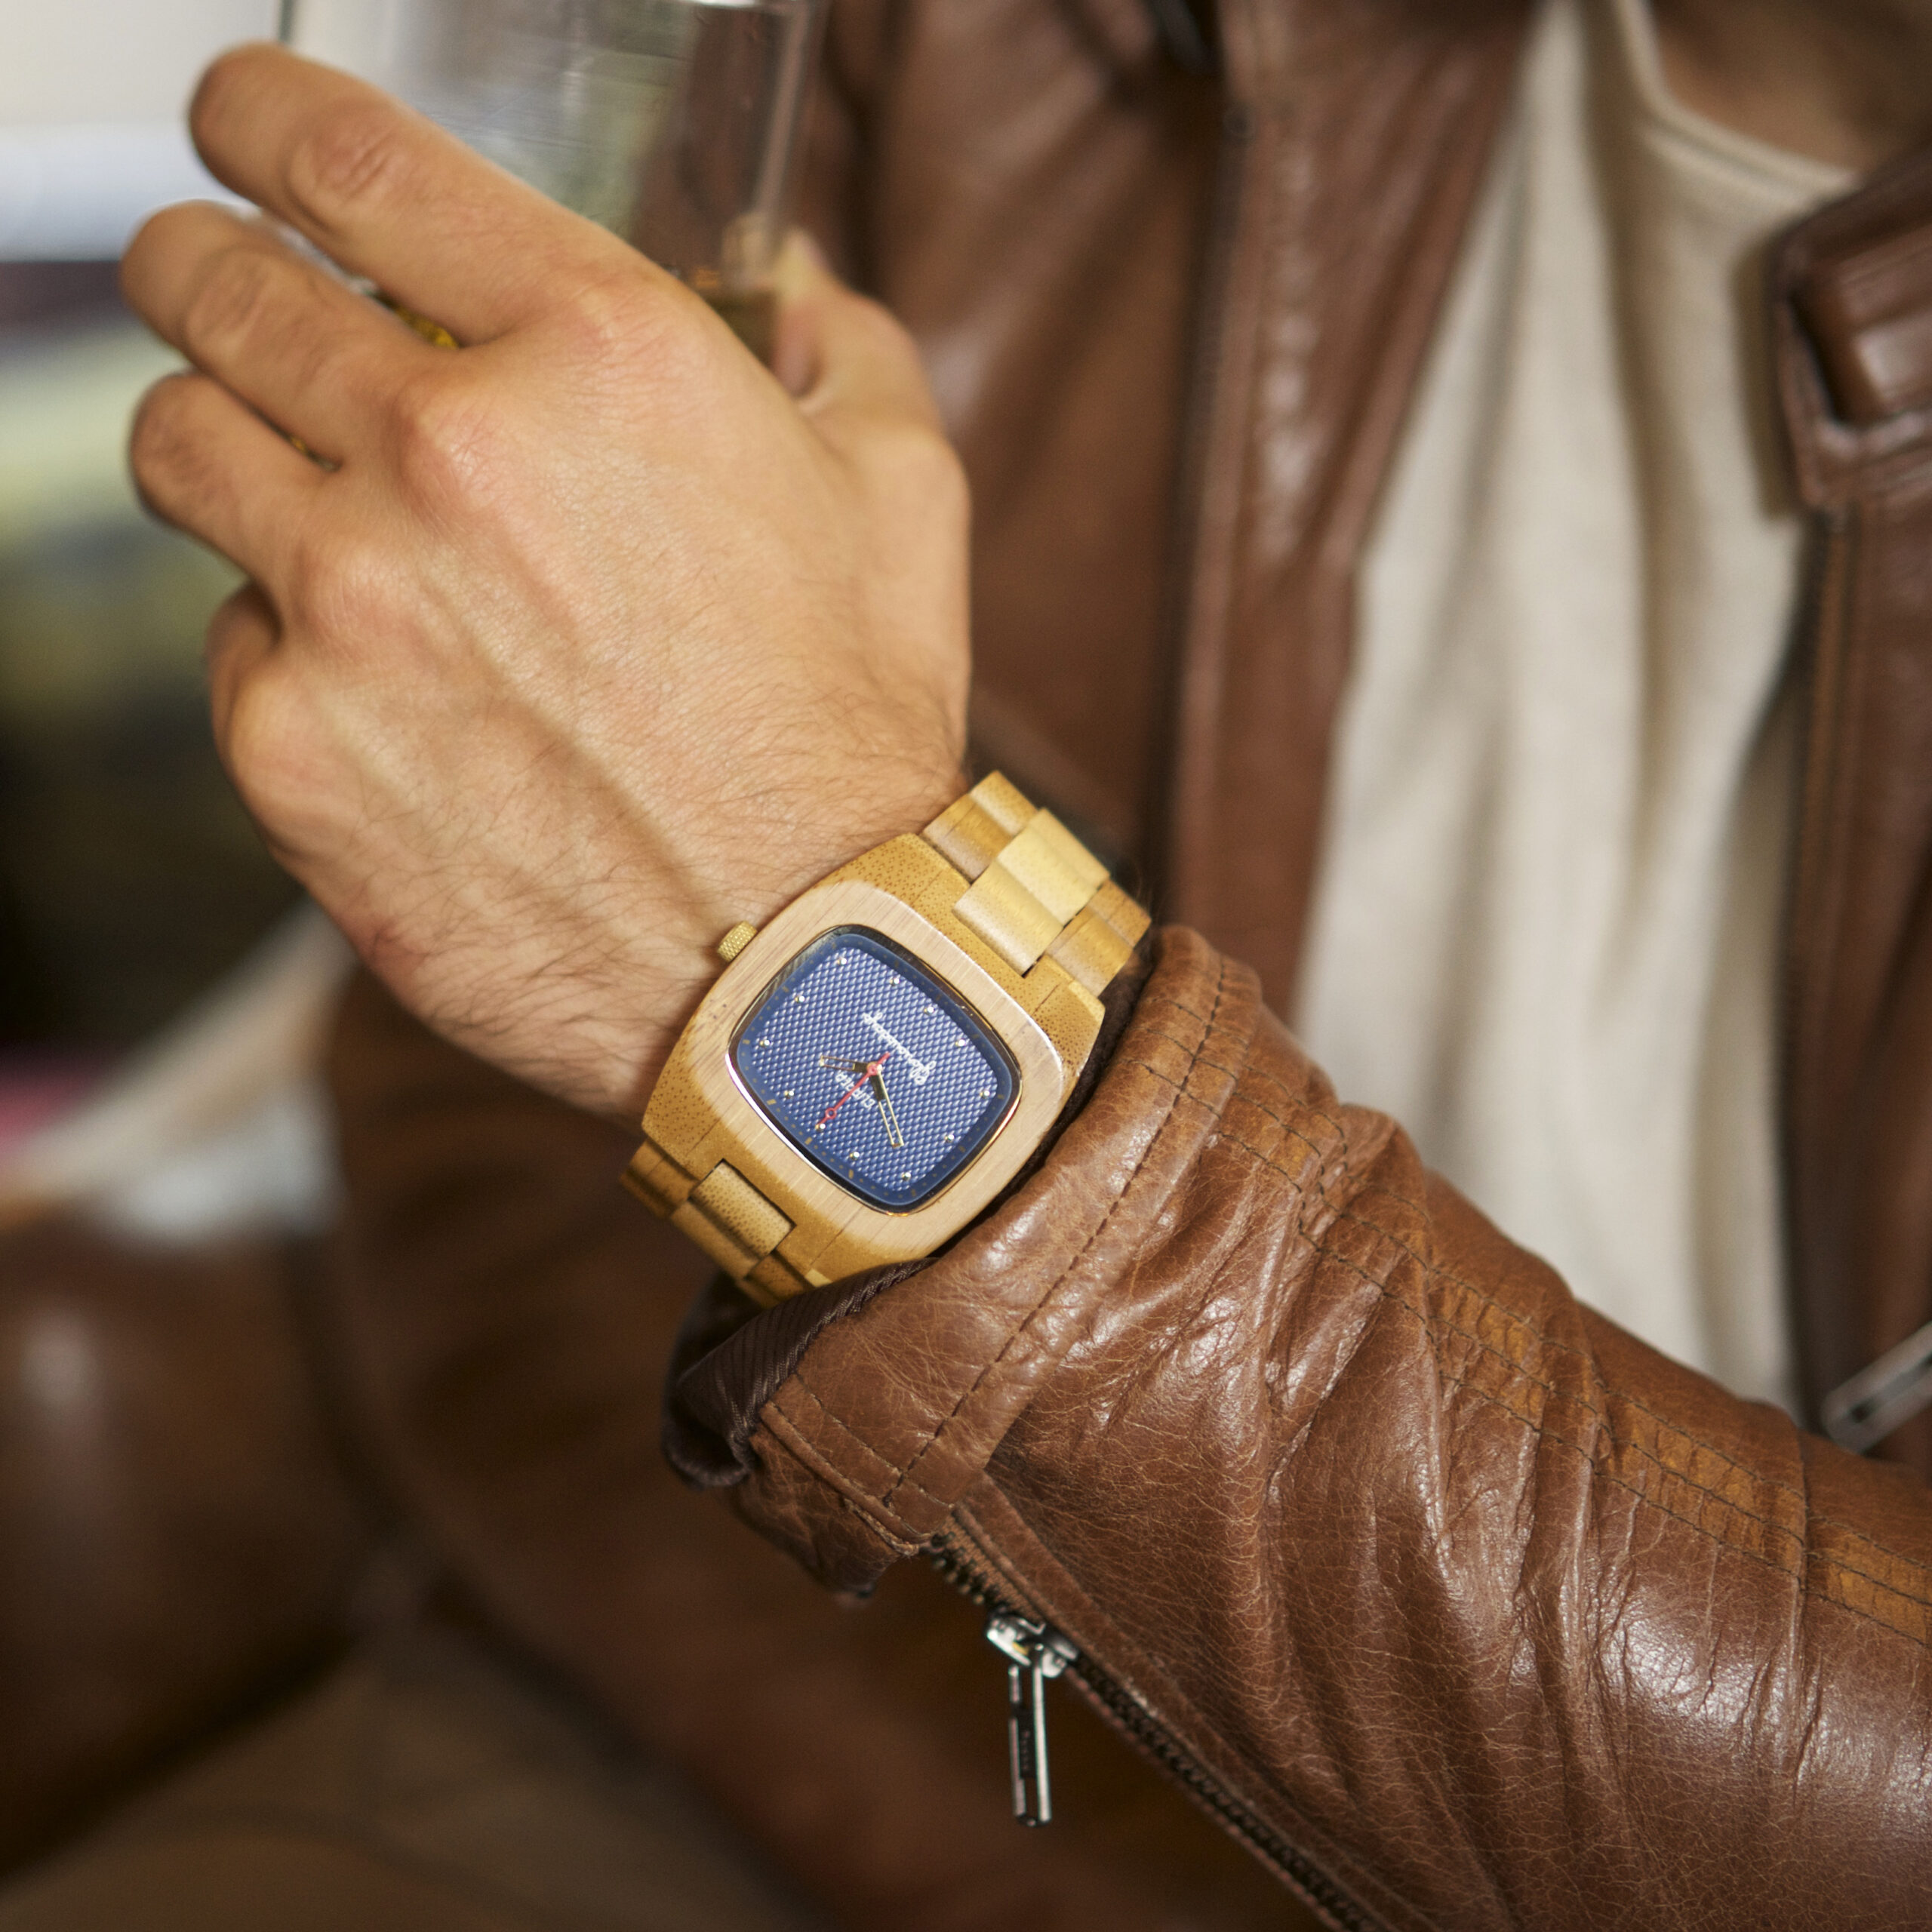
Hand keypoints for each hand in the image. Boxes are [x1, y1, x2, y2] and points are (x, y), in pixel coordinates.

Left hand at [121, 45, 970, 1118]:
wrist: (803, 975)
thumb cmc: (853, 738)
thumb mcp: (902, 499)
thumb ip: (836, 345)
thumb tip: (791, 283)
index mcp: (596, 354)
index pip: (338, 151)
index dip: (256, 113)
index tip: (239, 127)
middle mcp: (446, 458)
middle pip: (207, 281)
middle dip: (204, 266)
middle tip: (232, 298)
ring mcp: (348, 610)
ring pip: (176, 448)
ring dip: (230, 447)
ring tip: (308, 501)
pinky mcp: (292, 755)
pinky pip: (231, 641)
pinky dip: (288, 644)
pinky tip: (388, 688)